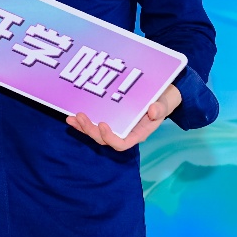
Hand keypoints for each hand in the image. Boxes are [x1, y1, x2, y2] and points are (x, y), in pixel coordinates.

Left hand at [66, 84, 181, 150]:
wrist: (161, 93)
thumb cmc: (164, 99)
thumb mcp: (166, 102)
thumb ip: (161, 108)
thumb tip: (153, 112)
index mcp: (138, 133)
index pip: (122, 144)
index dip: (110, 138)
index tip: (103, 124)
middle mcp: (125, 132)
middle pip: (104, 139)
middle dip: (91, 130)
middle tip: (81, 117)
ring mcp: (116, 125)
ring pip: (96, 132)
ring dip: (83, 127)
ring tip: (71, 118)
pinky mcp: (109, 116)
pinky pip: (94, 122)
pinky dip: (82, 121)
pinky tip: (71, 115)